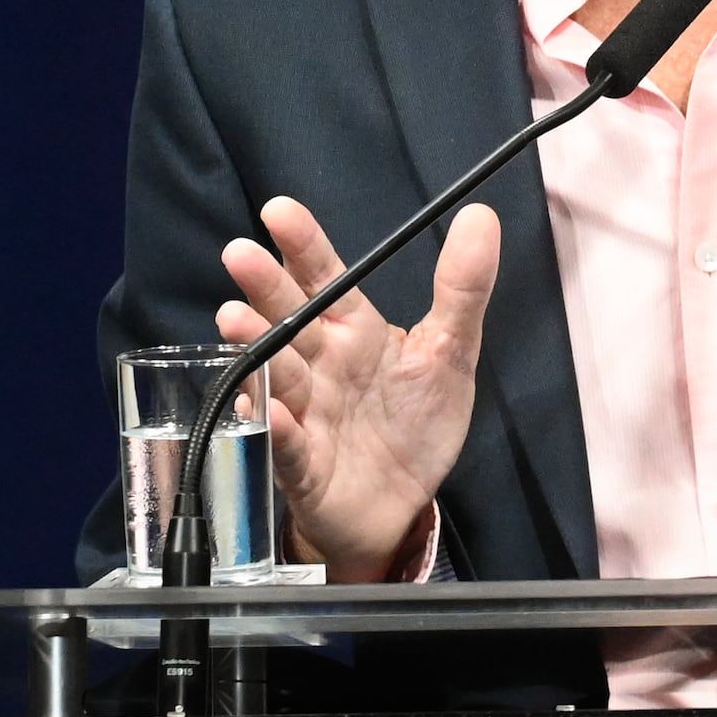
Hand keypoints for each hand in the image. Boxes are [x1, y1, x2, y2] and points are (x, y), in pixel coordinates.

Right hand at [216, 195, 499, 584]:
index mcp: (354, 331)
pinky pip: (285, 443)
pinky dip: (274, 427)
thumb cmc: (415, 422)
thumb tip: (482, 215)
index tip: (279, 210)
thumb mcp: (451, 351)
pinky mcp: (302, 464)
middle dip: (265, 287)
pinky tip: (265, 408)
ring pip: (276, 374)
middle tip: (240, 253)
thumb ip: (463, 287)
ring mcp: (306, 412)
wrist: (403, 505)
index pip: (324, 278)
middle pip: (290, 319)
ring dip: (254, 348)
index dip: (303, 245)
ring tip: (233, 318)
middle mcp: (321, 365)